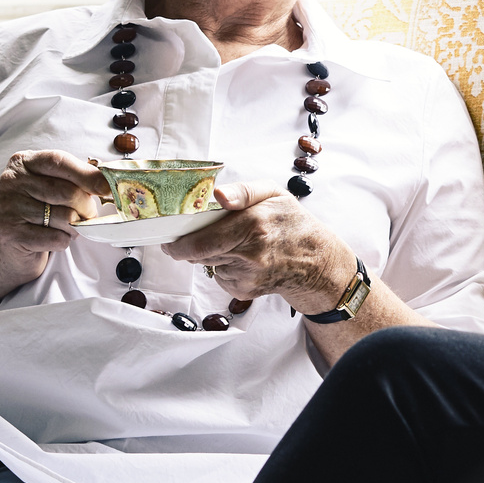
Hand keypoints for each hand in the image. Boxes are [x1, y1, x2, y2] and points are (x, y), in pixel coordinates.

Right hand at [0, 150, 107, 295]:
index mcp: (23, 162)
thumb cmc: (36, 212)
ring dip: (74, 226)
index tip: (106, 187)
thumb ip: (73, 178)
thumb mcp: (50, 186)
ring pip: (64, 217)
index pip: (59, 160)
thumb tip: (106, 181)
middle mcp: (12, 181)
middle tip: (88, 214)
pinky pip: (55, 237)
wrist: (6, 248)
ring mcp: (8, 206)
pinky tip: (54, 238)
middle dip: (85, 206)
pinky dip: (64, 240)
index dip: (87, 174)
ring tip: (66, 227)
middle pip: (66, 191)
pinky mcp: (10, 233)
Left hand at [165, 184, 357, 315]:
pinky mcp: (244, 290)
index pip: (199, 242)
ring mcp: (247, 276)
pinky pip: (219, 276)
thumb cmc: (291, 222)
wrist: (315, 260)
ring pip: (208, 264)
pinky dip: (224, 267)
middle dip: (192, 245)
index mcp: (252, 225)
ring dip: (211, 254)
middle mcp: (249, 254)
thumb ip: (243, 192)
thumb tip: (218, 195)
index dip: (178, 243)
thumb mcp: (273, 194)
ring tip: (235, 244)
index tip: (168, 240)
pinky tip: (243, 260)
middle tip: (197, 235)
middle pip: (199, 254)